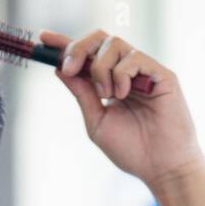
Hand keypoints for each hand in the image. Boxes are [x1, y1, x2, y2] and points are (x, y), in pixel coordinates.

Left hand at [40, 28, 204, 188]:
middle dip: (78, 48)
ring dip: (101, 68)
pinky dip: (121, 75)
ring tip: (107, 96)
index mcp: (110, 82)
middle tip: (69, 69)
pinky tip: (124, 95)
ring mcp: (145, 72)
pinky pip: (134, 58)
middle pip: (100, 39)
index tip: (42, 38)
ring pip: (115, 44)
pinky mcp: (162, 74)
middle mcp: (127, 72)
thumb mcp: (97, 120)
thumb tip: (60, 68)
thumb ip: (82, 93)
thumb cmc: (133, 150)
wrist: (161, 167)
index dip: (64, 43)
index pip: (87, 55)